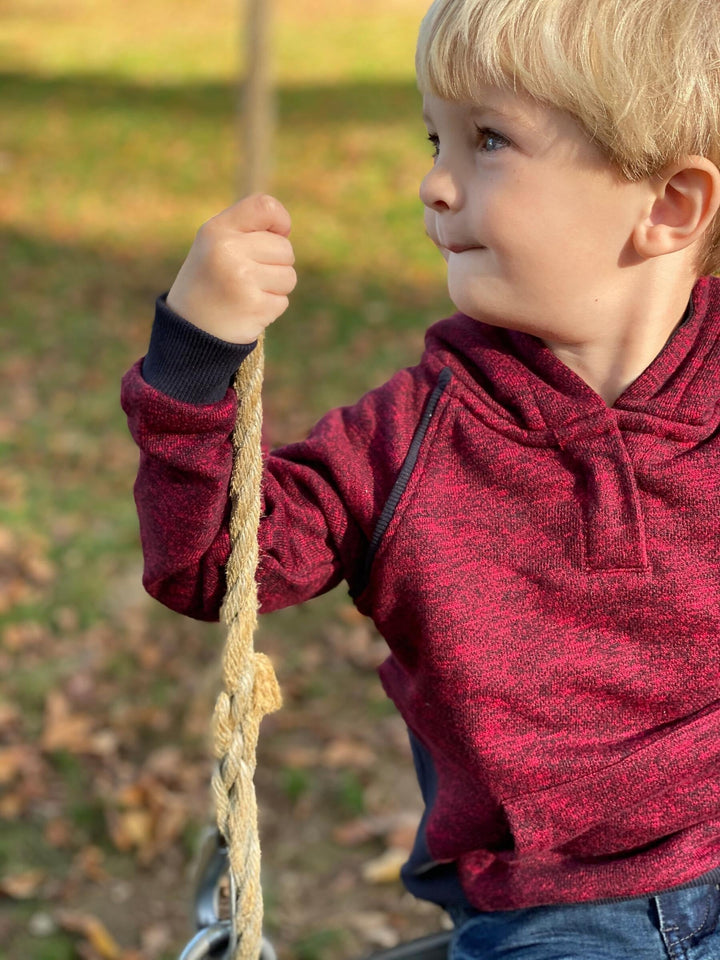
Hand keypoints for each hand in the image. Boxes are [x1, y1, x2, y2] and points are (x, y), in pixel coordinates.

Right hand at [166, 194, 296, 343]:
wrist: (189, 329)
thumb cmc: (209, 280)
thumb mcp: (215, 244)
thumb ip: (247, 229)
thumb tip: (285, 229)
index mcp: (217, 230)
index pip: (265, 206)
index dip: (280, 219)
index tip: (277, 233)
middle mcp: (228, 250)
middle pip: (284, 247)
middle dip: (275, 263)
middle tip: (248, 275)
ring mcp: (242, 279)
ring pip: (289, 275)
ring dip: (275, 287)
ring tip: (248, 292)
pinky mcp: (255, 306)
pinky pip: (283, 301)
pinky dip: (270, 307)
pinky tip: (248, 309)